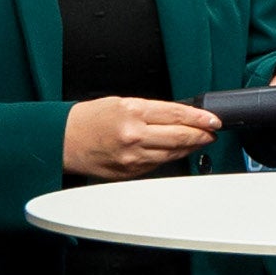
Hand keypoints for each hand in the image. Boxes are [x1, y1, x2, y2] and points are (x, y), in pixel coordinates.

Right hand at [63, 95, 220, 178]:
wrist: (62, 140)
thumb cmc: (88, 119)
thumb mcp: (120, 102)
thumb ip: (150, 110)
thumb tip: (178, 115)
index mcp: (132, 112)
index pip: (176, 114)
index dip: (200, 118)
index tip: (214, 120)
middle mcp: (134, 135)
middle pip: (180, 136)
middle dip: (201, 134)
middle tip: (212, 131)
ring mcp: (132, 156)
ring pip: (173, 154)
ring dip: (190, 147)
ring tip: (199, 141)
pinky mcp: (129, 172)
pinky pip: (159, 165)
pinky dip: (171, 157)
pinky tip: (177, 152)